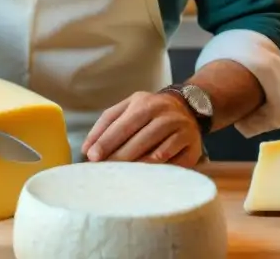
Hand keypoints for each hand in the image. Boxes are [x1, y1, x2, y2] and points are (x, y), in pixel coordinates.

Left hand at [81, 91, 202, 167]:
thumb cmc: (150, 111)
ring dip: (139, 165)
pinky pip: (175, 160)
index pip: (122, 124)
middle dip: (120, 157)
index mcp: (143, 103)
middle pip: (139, 139)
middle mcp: (163, 113)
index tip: (92, 156)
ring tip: (124, 176)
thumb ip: (107, 123)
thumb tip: (87, 148)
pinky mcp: (192, 144)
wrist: (188, 106)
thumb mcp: (128, 107)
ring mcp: (180, 128)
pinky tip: (148, 176)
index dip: (106, 141)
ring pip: (157, 151)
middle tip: (106, 171)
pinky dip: (160, 169)